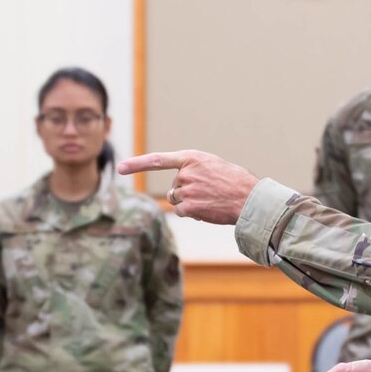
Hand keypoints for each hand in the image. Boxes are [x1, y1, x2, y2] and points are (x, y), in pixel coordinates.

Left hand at [115, 150, 258, 223]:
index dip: (137, 164)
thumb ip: (192, 171)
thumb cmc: (235, 182)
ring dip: (189, 203)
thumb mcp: (213, 166)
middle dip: (185, 192)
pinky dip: (192, 213)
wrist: (250, 198)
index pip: (158, 160)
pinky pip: (182, 212)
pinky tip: (208, 209)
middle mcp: (186, 173)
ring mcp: (187, 190)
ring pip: (177, 200)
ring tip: (210, 199)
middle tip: (208, 192)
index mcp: (191, 158)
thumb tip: (176, 190)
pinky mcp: (189, 207)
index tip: (120, 169)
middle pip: (173, 188)